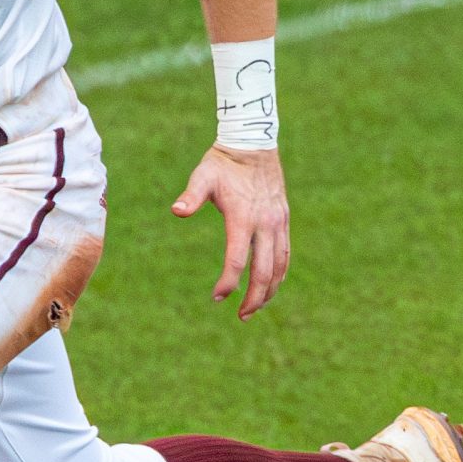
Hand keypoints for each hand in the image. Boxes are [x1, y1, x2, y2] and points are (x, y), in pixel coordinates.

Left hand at [170, 144, 288, 317]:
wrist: (253, 145)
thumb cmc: (223, 164)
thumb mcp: (203, 176)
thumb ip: (191, 196)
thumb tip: (177, 210)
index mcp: (243, 217)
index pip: (237, 259)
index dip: (228, 282)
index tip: (218, 297)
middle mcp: (265, 224)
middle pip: (264, 271)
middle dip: (254, 298)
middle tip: (242, 316)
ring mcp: (277, 223)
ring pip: (279, 266)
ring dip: (270, 291)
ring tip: (257, 308)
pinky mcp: (283, 221)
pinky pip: (286, 254)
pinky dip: (280, 274)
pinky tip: (271, 286)